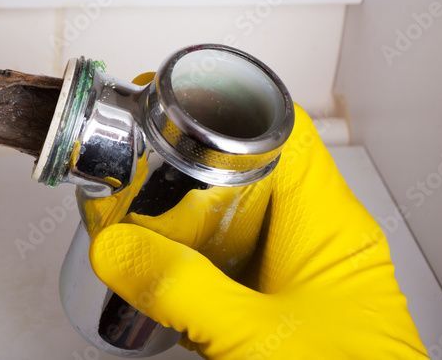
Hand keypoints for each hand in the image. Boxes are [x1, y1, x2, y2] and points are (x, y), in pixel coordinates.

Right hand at [88, 105, 427, 358]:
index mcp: (328, 224)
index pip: (284, 129)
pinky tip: (169, 272)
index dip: (227, 104)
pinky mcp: (296, 307)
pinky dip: (204, 257)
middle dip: (193, 161)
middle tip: (138, 162)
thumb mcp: (254, 338)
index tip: (169, 104)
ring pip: (246, 218)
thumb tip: (113, 247)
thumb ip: (182, 292)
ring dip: (194, 213)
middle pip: (256, 170)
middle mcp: (324, 239)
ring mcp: (310, 275)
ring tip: (139, 211)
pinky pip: (244, 262)